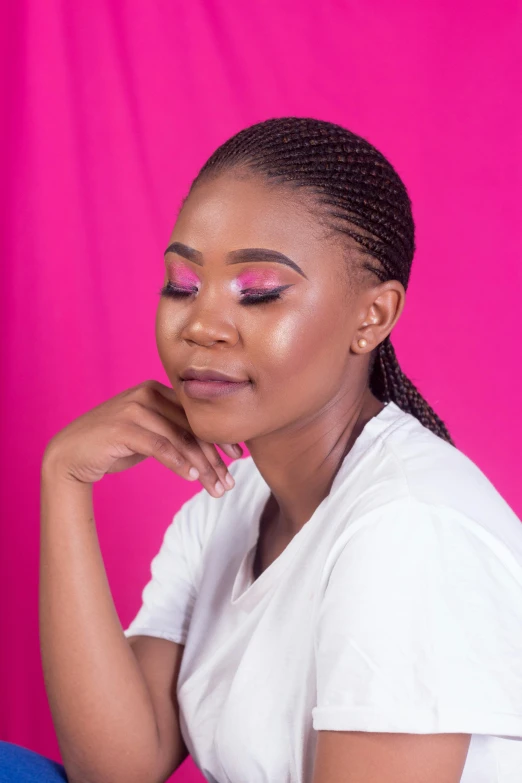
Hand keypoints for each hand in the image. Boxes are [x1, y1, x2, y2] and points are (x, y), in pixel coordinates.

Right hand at [42, 379, 242, 496]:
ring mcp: (134, 409)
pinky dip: (179, 463)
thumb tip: (210, 445)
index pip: (196, 415)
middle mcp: (147, 394)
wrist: (70, 454)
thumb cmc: (112, 445)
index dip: (219, 436)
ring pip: (180, 439)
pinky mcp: (123, 428)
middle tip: (230, 482)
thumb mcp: (147, 433)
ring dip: (202, 467)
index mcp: (156, 390)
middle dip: (215, 458)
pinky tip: (192, 478)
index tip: (237, 457)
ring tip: (216, 489)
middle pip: (192, 427)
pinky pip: (160, 447)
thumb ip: (172, 430)